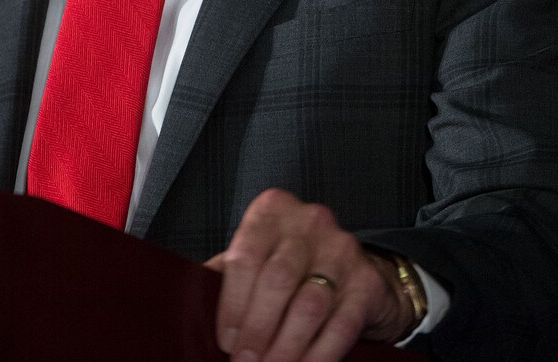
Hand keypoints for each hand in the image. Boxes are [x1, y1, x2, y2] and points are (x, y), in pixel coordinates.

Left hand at [204, 188, 415, 360]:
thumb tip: (191, 306)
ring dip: (285, 348)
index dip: (232, 304)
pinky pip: (340, 326)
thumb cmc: (290, 263)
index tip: (226, 340)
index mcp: (273, 211)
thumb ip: (228, 274)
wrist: (353, 268)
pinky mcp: (366, 282)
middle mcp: (309, 222)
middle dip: (257, 329)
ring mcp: (342, 249)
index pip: (246, 255)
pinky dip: (318, 355)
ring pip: (309, 305)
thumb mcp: (257, 254)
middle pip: (278, 279)